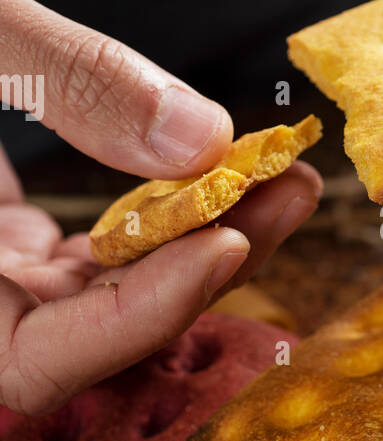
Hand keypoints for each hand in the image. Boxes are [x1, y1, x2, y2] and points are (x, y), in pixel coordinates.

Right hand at [0, 0, 319, 410]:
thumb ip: (63, 76)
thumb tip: (199, 138)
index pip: (33, 364)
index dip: (132, 320)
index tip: (223, 243)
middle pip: (91, 330)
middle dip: (201, 267)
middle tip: (292, 188)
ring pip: (98, 292)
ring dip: (192, 237)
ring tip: (278, 171)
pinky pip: (85, 255)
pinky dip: (152, 216)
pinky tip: (210, 167)